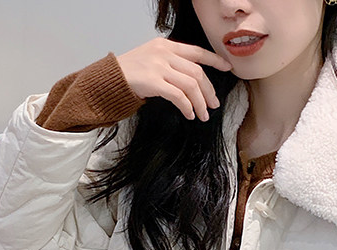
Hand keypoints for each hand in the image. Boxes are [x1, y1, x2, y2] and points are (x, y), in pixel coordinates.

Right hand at [116, 37, 232, 121]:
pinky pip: (178, 96)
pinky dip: (187, 107)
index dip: (214, 60)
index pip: (196, 52)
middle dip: (209, 91)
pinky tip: (190, 115)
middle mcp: (164, 53)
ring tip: (203, 115)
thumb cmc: (130, 73)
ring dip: (201, 103)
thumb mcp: (151, 59)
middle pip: (197, 72)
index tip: (227, 68)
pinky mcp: (153, 82)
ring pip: (191, 85)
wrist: (109, 79)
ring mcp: (159, 66)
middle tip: (214, 105)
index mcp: (166, 46)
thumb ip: (170, 64)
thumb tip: (192, 81)